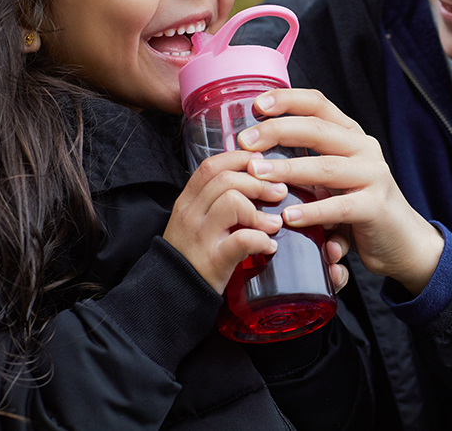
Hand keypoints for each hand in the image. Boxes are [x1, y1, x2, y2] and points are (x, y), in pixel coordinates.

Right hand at [164, 150, 285, 293]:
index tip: (261, 164)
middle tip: (278, 192)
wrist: (172, 293)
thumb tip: (255, 175)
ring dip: (260, 212)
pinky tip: (268, 246)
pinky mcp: (213, 260)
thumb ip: (217, 198)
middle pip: (226, 180)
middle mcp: (191, 214)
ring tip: (273, 224)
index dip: (240, 158)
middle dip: (259, 182)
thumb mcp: (198, 219)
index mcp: (188, 201)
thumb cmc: (193, 254)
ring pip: (233, 202)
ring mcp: (200, 237)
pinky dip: (261, 240)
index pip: (211, 166)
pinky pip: (242, 239)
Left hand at [237, 89, 443, 295]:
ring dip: (287, 169)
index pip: (319, 104)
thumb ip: (306, 164)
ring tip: (257, 174)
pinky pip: (340, 207)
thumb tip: (253, 156)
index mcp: (350, 136)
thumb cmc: (357, 207)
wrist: (401, 240)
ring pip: (325, 167)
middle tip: (244, 142)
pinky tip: (289, 217)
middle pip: (317, 129)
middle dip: (277, 131)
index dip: (287, 100)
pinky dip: (313, 212)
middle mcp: (364, 149)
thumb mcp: (332, 179)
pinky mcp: (376, 207)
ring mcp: (373, 176)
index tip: (257, 105)